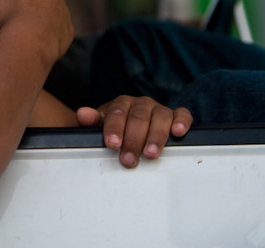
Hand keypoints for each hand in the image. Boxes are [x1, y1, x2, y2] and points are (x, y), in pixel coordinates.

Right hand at [0, 0, 73, 62]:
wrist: (31, 42)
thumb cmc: (14, 8)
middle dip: (17, 4)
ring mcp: (63, 13)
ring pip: (44, 12)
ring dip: (31, 18)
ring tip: (16, 31)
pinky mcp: (66, 33)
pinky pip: (54, 30)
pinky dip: (43, 33)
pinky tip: (31, 40)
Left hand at [76, 96, 192, 167]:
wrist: (130, 129)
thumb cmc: (114, 131)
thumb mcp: (99, 128)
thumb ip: (91, 123)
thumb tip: (82, 114)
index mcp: (120, 105)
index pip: (117, 112)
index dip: (114, 128)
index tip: (112, 144)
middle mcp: (140, 104)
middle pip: (138, 117)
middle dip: (133, 139)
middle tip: (128, 159)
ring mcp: (158, 109)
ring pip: (160, 116)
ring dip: (156, 135)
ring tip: (150, 154)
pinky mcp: (175, 116)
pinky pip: (182, 114)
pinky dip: (182, 121)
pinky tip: (178, 132)